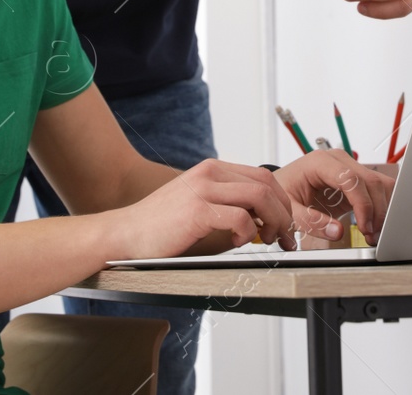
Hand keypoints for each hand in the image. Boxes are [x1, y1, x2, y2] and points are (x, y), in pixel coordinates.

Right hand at [114, 159, 299, 258]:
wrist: (125, 234)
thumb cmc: (161, 226)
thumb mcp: (201, 207)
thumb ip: (230, 207)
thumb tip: (264, 222)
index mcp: (213, 169)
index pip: (263, 176)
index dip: (281, 201)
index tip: (286, 225)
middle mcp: (210, 173)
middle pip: (267, 184)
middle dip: (284, 212)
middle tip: (285, 237)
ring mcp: (203, 189)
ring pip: (259, 197)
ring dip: (273, 222)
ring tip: (268, 240)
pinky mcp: (197, 210)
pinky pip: (240, 217)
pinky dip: (248, 232)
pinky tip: (239, 241)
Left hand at [272, 150, 395, 245]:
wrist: (282, 186)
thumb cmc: (284, 193)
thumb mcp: (289, 210)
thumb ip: (311, 222)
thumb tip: (337, 232)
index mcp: (320, 162)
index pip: (352, 179)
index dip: (363, 204)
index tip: (365, 227)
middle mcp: (339, 160)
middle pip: (371, 181)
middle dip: (376, 211)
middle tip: (371, 236)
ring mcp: (350, 167)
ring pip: (380, 184)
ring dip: (382, 209)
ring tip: (373, 233)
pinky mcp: (357, 179)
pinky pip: (379, 189)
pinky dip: (381, 207)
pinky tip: (374, 225)